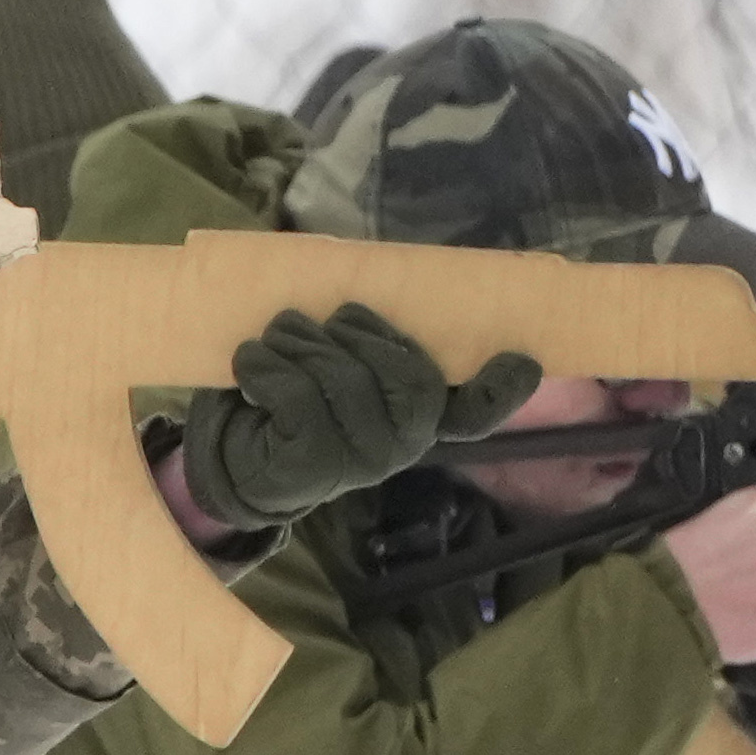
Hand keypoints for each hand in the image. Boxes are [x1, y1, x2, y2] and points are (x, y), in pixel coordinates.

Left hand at [179, 305, 535, 531]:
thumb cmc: (295, 395)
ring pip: (346, 380)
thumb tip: (369, 288)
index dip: (500, 390)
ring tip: (274, 336)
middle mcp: (401, 445)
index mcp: (420, 416)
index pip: (474, 412)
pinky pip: (296, 398)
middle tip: (305, 322)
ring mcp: (360, 462)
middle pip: (407, 376)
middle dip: (355, 333)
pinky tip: (251, 364)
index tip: (521, 361)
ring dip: (300, 343)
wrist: (234, 459)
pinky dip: (266, 368)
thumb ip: (369, 336)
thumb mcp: (339, 360)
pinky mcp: (311, 466)